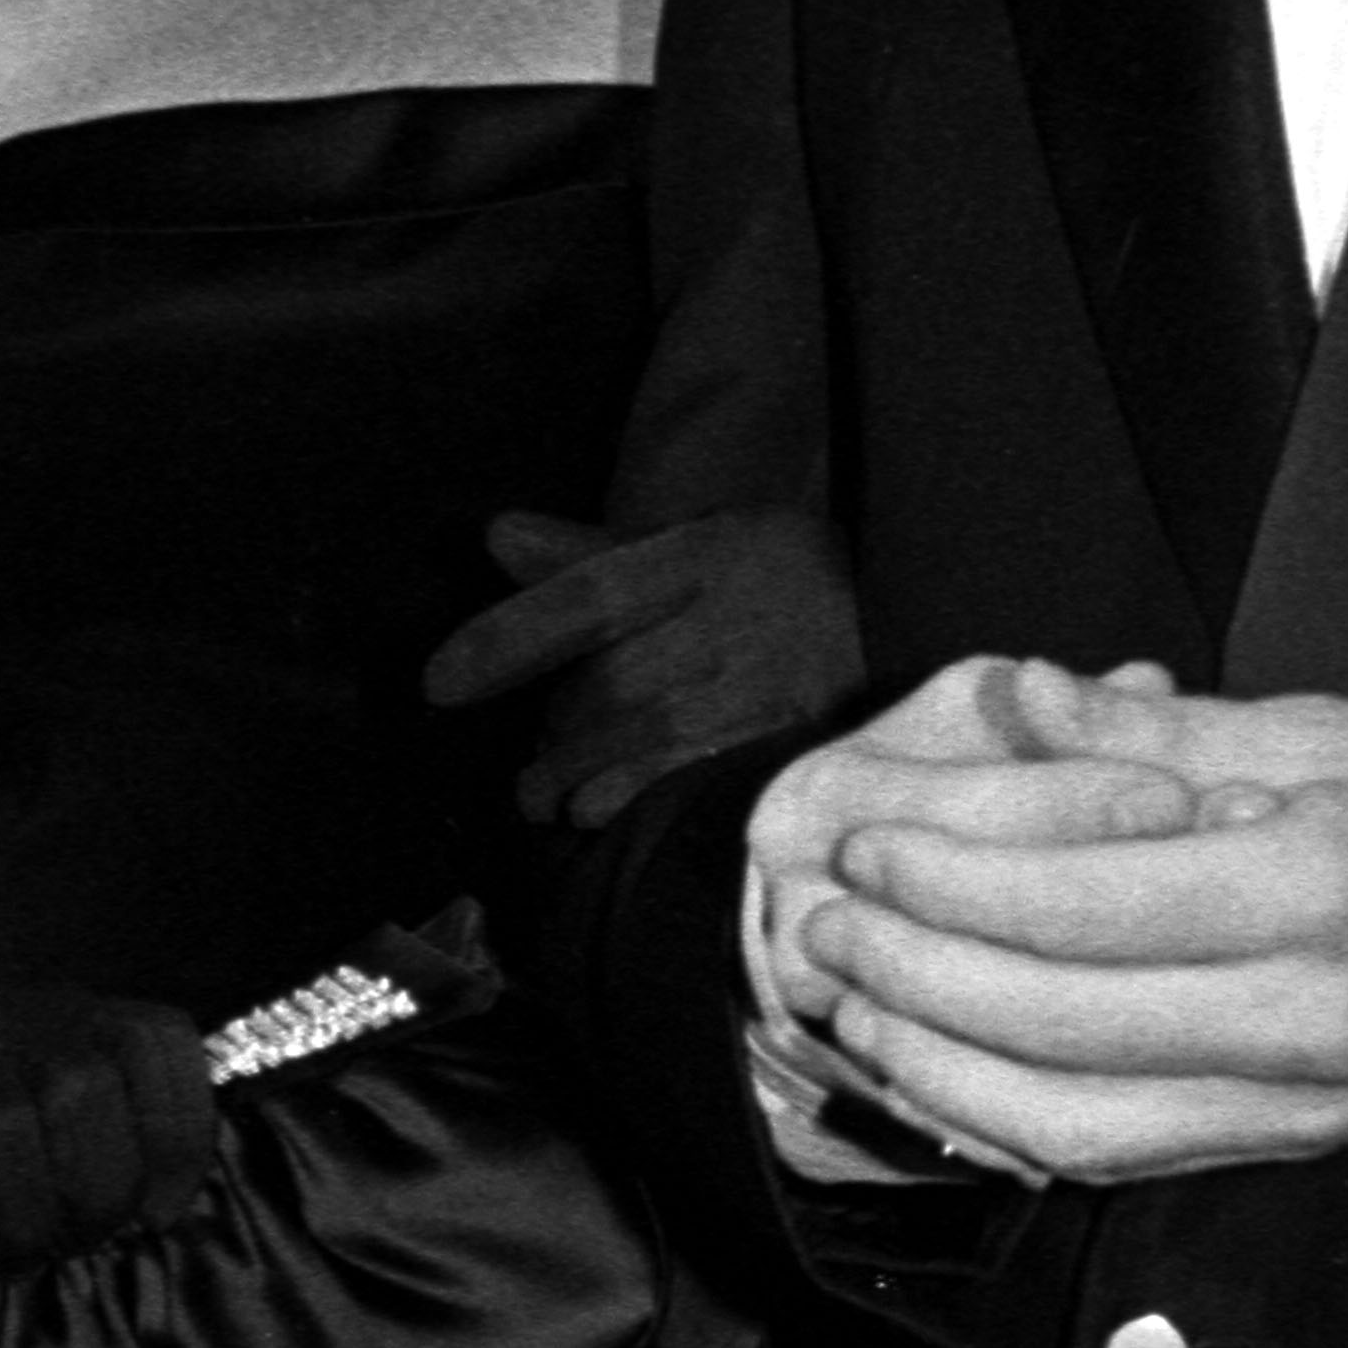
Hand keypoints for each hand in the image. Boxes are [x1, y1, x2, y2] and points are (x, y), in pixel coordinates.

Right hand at [0, 984, 220, 1267]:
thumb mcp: (59, 1123)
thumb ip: (121, 1142)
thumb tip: (158, 1210)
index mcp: (84, 1015)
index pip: (161, 1047)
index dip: (178, 1142)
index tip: (157, 1215)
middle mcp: (17, 1013)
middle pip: (84, 1097)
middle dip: (91, 1199)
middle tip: (72, 1242)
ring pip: (4, 1138)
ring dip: (22, 1225)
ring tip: (18, 1254)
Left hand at [424, 499, 862, 820]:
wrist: (908, 594)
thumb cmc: (769, 579)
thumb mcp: (688, 548)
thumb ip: (589, 554)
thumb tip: (496, 535)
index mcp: (700, 554)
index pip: (586, 596)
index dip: (508, 639)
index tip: (439, 683)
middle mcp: (736, 608)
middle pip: (617, 679)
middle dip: (556, 734)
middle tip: (524, 776)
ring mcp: (776, 670)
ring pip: (656, 728)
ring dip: (584, 772)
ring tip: (545, 800)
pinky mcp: (805, 724)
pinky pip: (710, 763)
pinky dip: (643, 791)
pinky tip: (600, 812)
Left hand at [755, 663, 1347, 1185]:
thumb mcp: (1326, 731)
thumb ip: (1153, 736)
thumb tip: (1013, 700)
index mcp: (1317, 886)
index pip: (1085, 904)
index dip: (952, 882)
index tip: (870, 849)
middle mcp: (1305, 1016)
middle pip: (1058, 1025)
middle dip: (917, 979)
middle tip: (829, 930)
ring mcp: (1298, 1103)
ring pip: (1072, 1122)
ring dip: (940, 1074)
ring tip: (859, 1011)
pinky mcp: (1287, 1147)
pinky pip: (1119, 1157)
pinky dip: (1010, 1127)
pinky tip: (945, 1076)